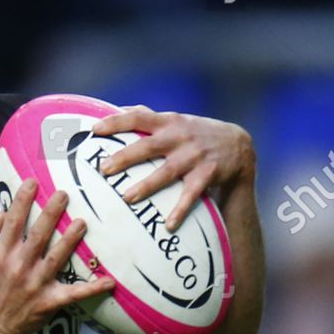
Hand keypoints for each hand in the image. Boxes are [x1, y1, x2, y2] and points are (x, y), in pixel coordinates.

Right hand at [0, 179, 115, 333]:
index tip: (32, 182)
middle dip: (51, 213)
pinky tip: (109, 281)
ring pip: (56, 258)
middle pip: (37, 235)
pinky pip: (73, 294)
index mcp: (1, 254)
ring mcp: (35, 285)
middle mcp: (18, 267)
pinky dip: (92, 289)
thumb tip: (2, 211)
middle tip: (64, 194)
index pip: (12, 222)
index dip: (22, 201)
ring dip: (70, 240)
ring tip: (82, 222)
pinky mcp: (49, 302)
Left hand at [91, 105, 256, 230]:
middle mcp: (179, 137)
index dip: (116, 122)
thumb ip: (147, 115)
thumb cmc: (195, 132)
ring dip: (147, 186)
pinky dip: (180, 209)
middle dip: (125, 157)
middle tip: (104, 169)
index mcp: (167, 122)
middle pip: (148, 147)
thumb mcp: (174, 119)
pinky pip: (191, 194)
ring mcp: (194, 156)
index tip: (94, 129)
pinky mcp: (208, 174)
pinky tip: (168, 224)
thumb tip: (116, 108)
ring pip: (167, 172)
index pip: (138, 117)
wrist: (239, 144)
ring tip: (127, 198)